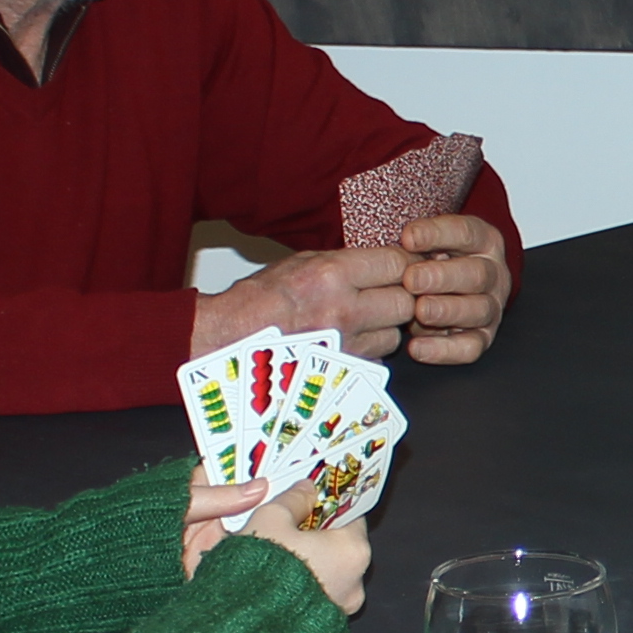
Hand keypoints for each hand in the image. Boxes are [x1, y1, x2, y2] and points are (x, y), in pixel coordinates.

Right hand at [186, 242, 415, 361]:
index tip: (400, 265)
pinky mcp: (342, 373)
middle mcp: (343, 311)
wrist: (228, 343)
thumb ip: (343, 261)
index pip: (396, 263)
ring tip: (360, 321)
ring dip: (384, 328)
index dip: (402, 263)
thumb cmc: (257, 302)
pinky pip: (376, 361)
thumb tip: (379, 259)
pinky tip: (349, 343)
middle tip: (385, 294)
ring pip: (394, 335)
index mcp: (332, 275)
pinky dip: (369, 354)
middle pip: (405, 302)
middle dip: (400, 296)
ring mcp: (345, 347)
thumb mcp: (298, 263)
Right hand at [186, 472, 371, 611]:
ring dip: (311, 562)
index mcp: (353, 549)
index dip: (329, 505)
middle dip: (318, 535)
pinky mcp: (325, 627)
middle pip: (341, 546)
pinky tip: (279, 581)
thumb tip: (306, 488)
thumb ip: (294, 500)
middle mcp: (357, 581)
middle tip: (290, 526)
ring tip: (279, 555)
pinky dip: (305, 586)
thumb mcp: (271, 519)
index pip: (352, 516)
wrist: (244, 626)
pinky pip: (320, 596)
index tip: (312, 501)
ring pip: (331, 572)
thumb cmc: (261, 568)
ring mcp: (342, 607)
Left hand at [396, 212, 512, 364]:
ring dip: (446, 311)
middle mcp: (492, 274)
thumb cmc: (433, 259)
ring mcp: (490, 307)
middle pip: (476, 274)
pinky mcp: (483, 337)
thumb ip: (418, 240)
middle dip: (441, 277)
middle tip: (412, 280)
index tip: (408, 238)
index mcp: (484, 242)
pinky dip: (444, 350)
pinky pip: (470, 347)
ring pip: (477, 310)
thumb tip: (402, 240)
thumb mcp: (429, 239)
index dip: (437, 234)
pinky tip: (417, 346)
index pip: (465, 233)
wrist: (447, 285)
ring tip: (419, 311)